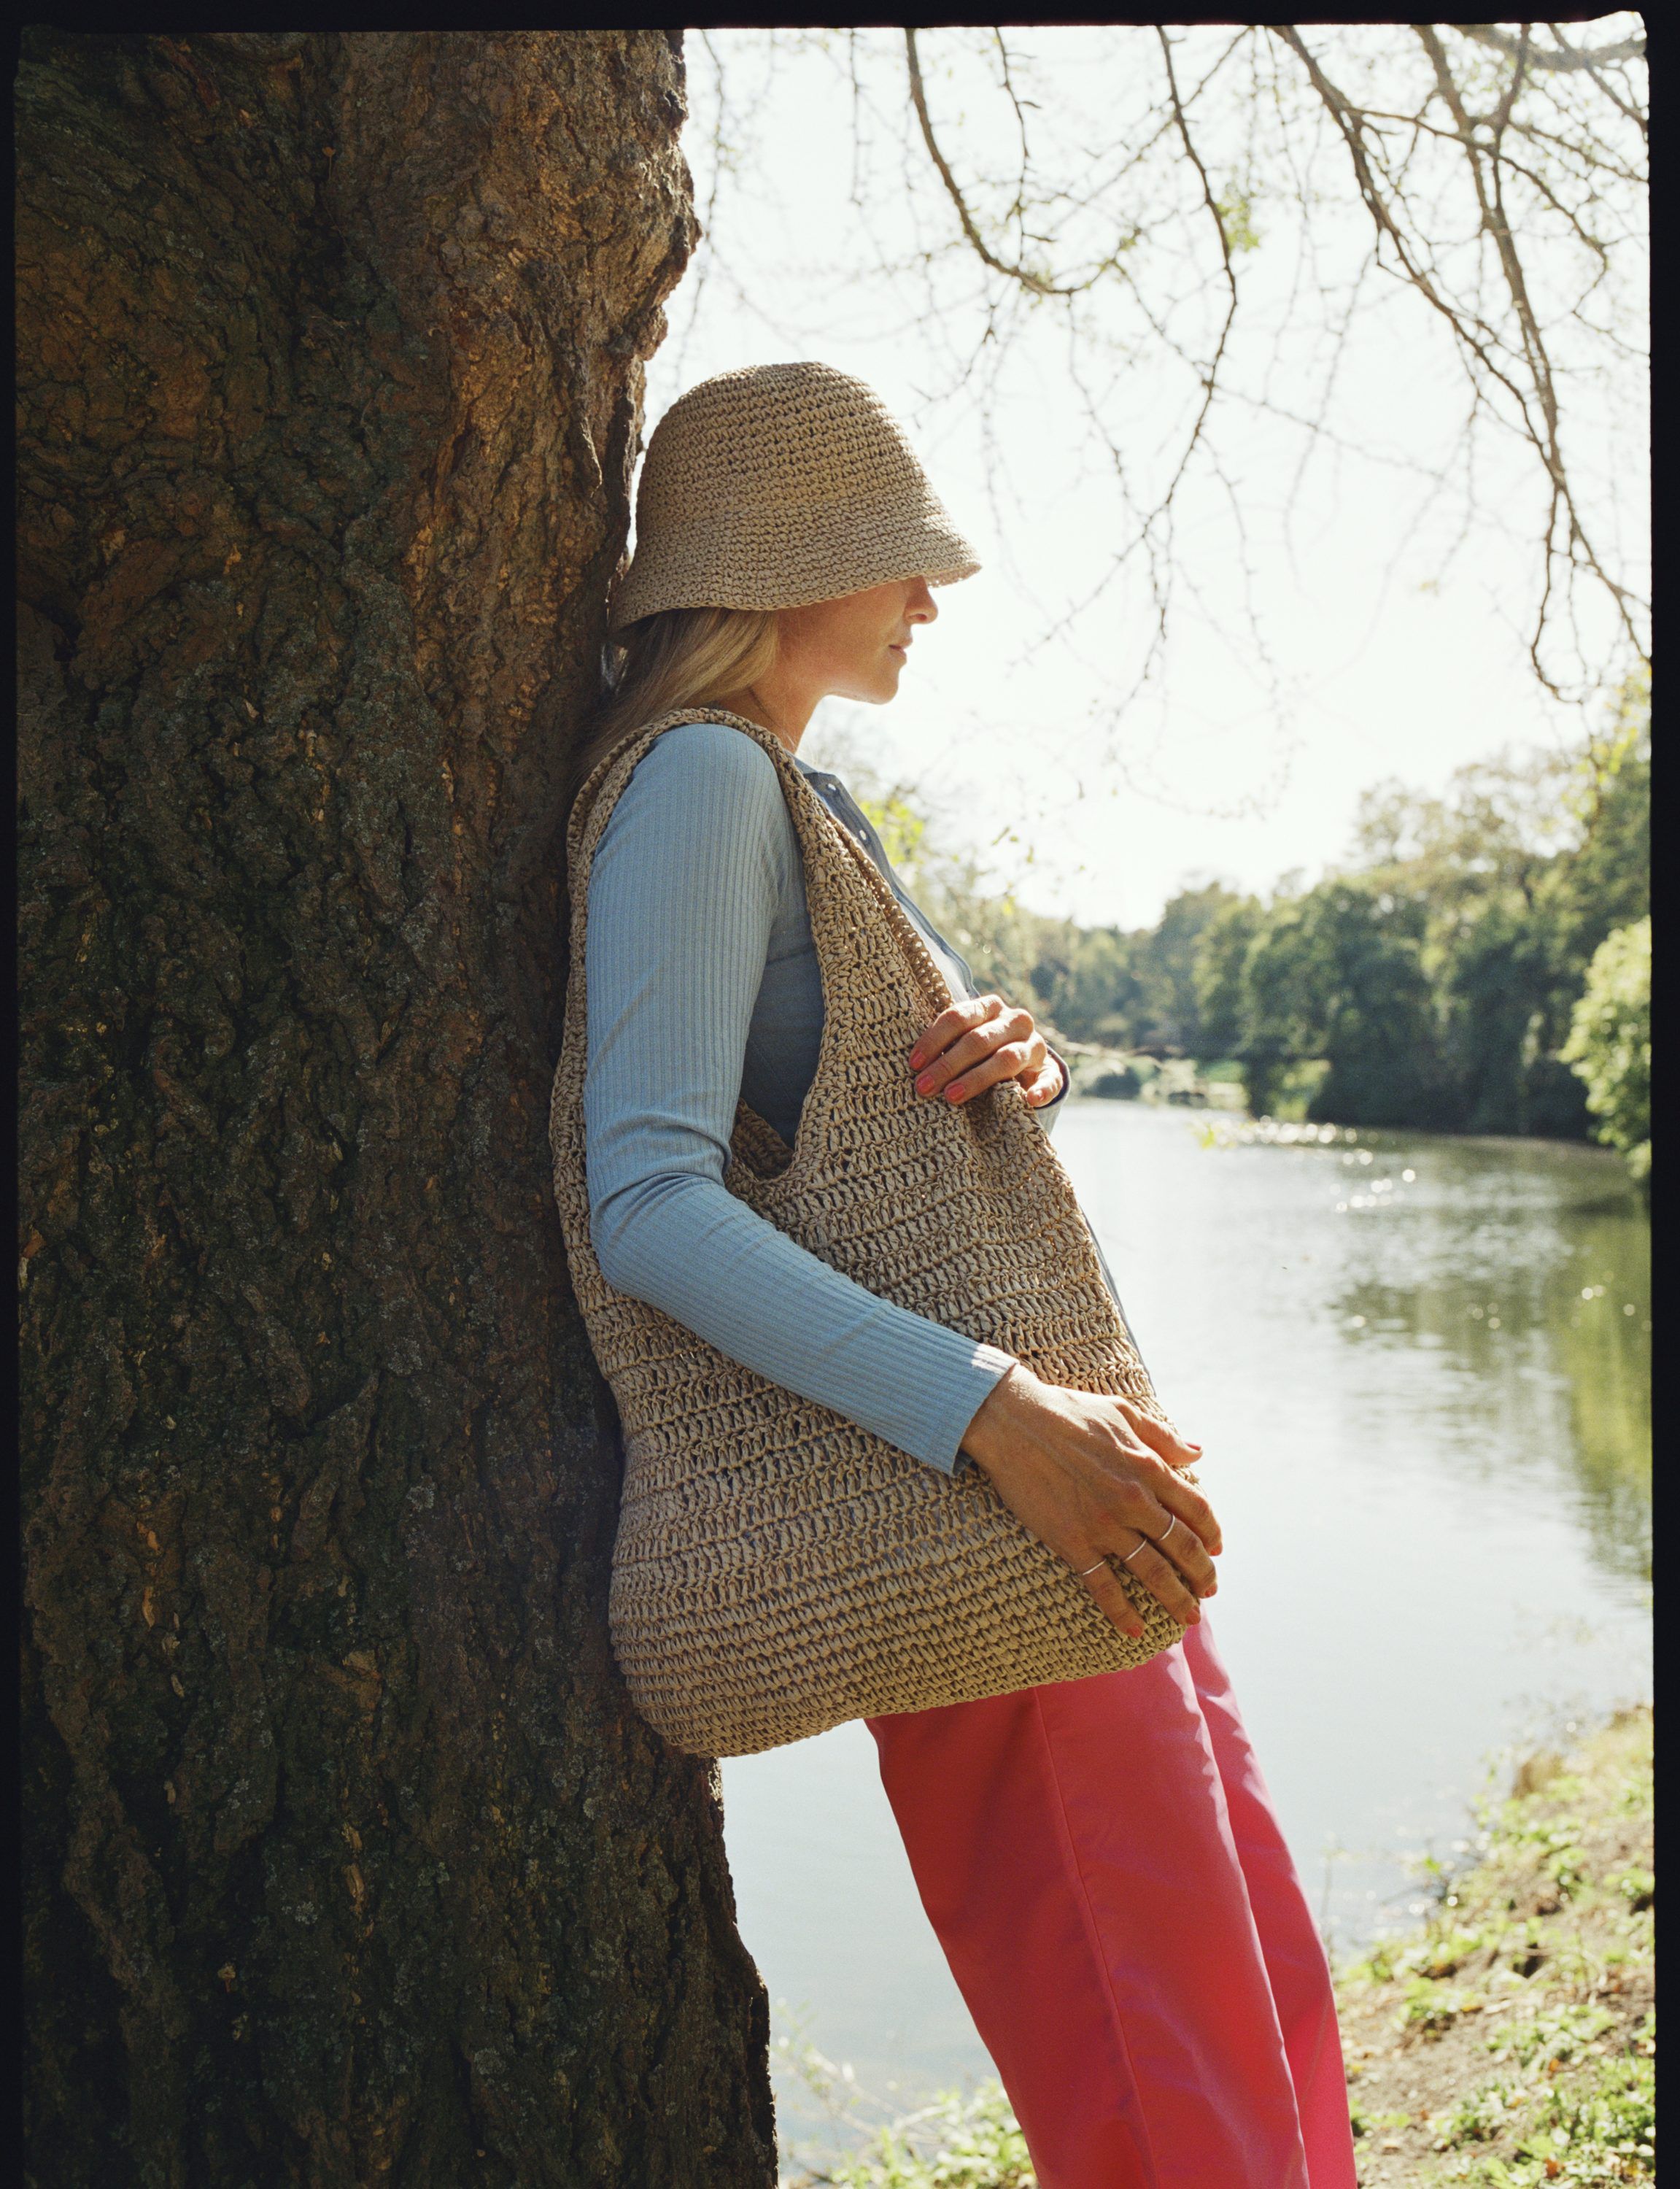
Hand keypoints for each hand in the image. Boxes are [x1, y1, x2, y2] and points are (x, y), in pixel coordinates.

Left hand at [909, 994, 1063, 1108]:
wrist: (1023, 1065)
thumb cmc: (980, 1052)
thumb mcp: (964, 1041)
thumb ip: (946, 1044)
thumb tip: (914, 1064)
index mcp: (990, 1007)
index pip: (959, 1017)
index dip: (934, 1039)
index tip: (914, 1064)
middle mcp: (1015, 1021)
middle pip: (979, 1040)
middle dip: (948, 1064)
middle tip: (924, 1087)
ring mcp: (1035, 1046)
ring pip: (1007, 1058)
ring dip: (977, 1079)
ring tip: (952, 1097)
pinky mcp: (1050, 1071)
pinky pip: (1049, 1080)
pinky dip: (1041, 1090)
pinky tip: (1030, 1101)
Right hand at [961, 1365, 1219, 1638]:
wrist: (1012, 1422)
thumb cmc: (1067, 1411)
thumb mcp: (1123, 1413)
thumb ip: (1163, 1436)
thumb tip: (1197, 1451)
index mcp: (1148, 1467)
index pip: (1196, 1510)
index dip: (1212, 1534)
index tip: (1217, 1550)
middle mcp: (1133, 1500)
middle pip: (1182, 1547)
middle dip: (1202, 1574)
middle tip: (1209, 1592)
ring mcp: (1104, 1524)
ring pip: (1153, 1572)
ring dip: (1175, 1598)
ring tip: (1188, 1617)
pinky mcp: (1072, 1542)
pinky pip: (1103, 1585)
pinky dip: (1122, 1612)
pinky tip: (1135, 1629)